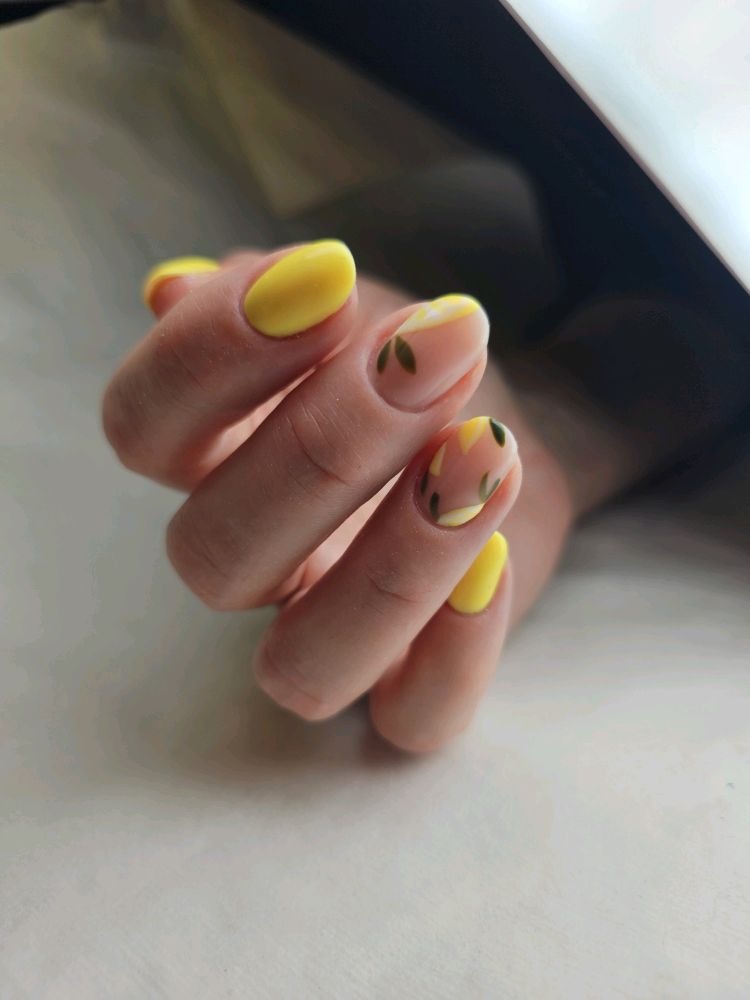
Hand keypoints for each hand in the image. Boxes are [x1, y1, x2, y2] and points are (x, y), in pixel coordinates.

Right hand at [102, 241, 571, 750]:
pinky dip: (456, 649)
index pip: (140, 430)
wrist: (514, 424)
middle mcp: (256, 559)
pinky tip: (501, 552)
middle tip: (428, 355)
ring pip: (300, 669)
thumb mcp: (354, 308)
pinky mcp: (417, 679)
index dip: (208, 356)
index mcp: (211, 461)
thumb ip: (272, 300)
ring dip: (395, 566)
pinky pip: (413, 720)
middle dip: (322, 451)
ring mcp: (330, 631)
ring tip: (482, 453)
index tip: (325, 277)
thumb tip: (177, 294)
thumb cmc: (412, 364)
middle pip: (214, 559)